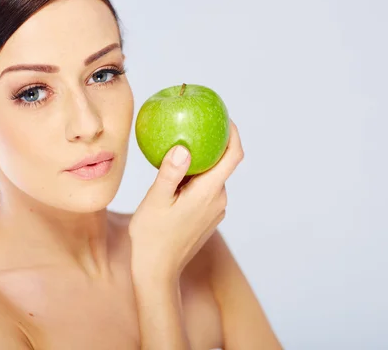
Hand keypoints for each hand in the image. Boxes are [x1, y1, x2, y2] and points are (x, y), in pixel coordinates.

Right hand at [129, 119, 243, 281]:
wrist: (158, 271)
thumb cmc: (153, 236)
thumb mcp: (156, 200)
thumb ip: (169, 173)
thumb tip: (183, 148)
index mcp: (209, 192)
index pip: (233, 156)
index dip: (234, 133)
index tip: (224, 117)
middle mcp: (219, 200)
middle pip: (222, 164)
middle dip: (209, 146)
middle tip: (191, 129)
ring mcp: (216, 211)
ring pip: (212, 178)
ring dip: (199, 166)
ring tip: (176, 154)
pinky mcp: (209, 218)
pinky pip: (207, 191)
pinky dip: (195, 180)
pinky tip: (175, 180)